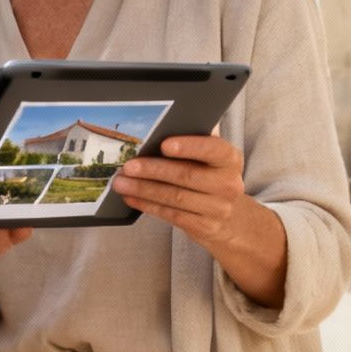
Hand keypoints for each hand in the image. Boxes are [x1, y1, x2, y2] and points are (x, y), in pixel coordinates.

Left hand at [112, 134, 250, 247]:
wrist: (229, 217)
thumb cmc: (210, 176)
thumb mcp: (210, 158)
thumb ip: (194, 141)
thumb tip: (162, 125)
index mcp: (230, 158)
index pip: (213, 149)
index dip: (189, 147)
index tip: (164, 145)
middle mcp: (228, 183)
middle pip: (187, 175)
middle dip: (153, 170)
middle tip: (128, 166)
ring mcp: (219, 208)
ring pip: (175, 197)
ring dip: (144, 189)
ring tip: (120, 183)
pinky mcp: (205, 227)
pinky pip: (171, 215)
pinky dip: (148, 205)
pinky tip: (131, 198)